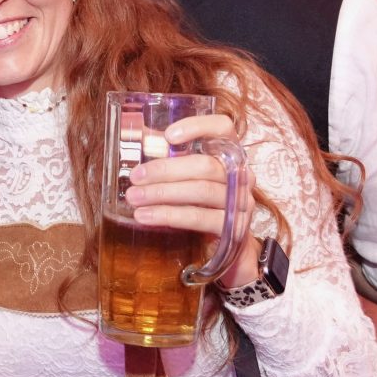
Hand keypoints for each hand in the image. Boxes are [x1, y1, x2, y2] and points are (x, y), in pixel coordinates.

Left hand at [124, 114, 257, 284]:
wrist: (232, 250)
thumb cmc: (206, 205)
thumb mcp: (190, 179)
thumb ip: (172, 158)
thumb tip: (141, 138)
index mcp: (231, 155)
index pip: (223, 128)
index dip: (197, 127)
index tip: (168, 135)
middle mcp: (241, 175)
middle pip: (205, 165)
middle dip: (165, 170)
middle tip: (135, 177)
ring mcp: (241, 202)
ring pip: (200, 191)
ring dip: (162, 194)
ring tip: (134, 198)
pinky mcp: (234, 228)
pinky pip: (198, 217)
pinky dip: (169, 215)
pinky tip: (146, 216)